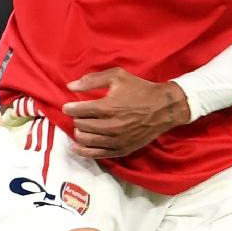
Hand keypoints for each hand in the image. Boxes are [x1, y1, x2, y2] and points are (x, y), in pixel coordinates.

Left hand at [61, 68, 192, 159]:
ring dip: (79, 133)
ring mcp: (116, 140)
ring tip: (80, 128)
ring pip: (86, 141)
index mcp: (108, 107)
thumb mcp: (117, 76)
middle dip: (76, 120)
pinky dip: (84, 150)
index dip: (70, 108)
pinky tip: (77, 147)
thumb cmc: (140, 89)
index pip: (79, 111)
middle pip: (81, 126)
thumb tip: (70, 86)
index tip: (68, 107)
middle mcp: (110, 126)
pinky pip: (97, 154)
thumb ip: (92, 80)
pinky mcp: (121, 150)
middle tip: (78, 115)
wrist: (164, 108)